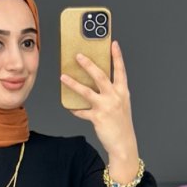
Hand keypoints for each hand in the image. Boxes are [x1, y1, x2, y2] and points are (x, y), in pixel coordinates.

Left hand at [60, 40, 138, 175]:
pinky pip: (81, 112)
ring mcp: (106, 106)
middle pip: (100, 76)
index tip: (113, 44)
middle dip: (88, 64)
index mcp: (122, 91)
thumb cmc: (121, 124)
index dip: (117, 57)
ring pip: (86, 91)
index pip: (120, 70)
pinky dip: (74, 109)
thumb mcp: (120, 105)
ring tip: (63, 77)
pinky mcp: (97, 118)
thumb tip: (96, 87)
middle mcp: (115, 96)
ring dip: (73, 83)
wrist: (123, 143)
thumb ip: (111, 94)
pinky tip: (68, 106)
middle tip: (78, 56)